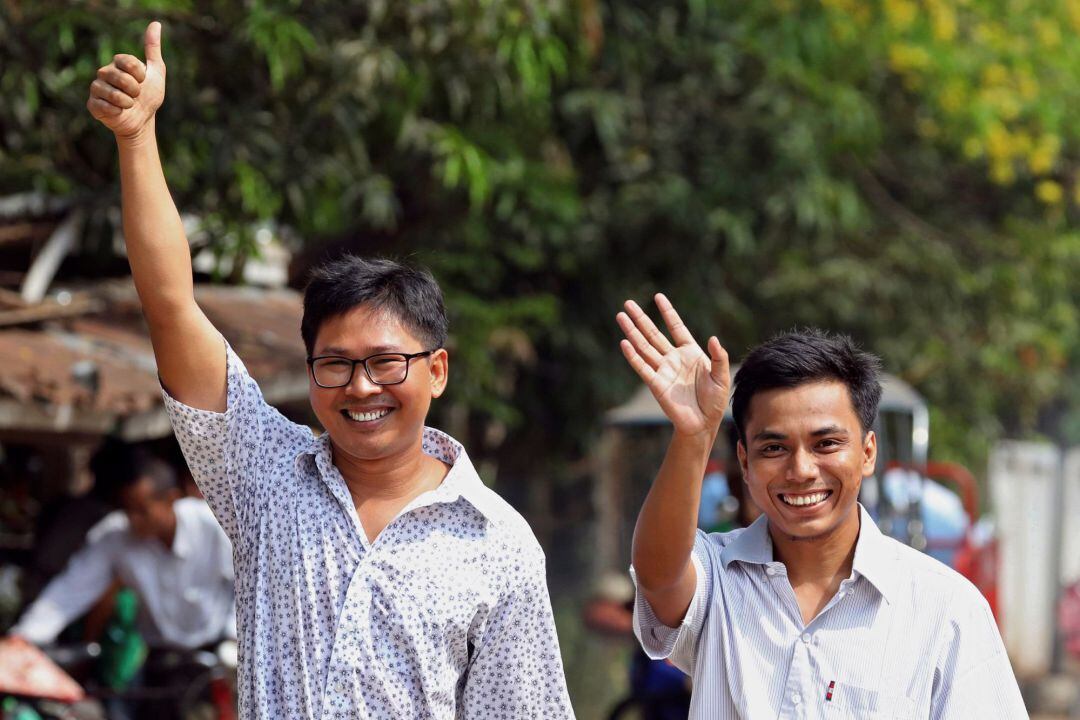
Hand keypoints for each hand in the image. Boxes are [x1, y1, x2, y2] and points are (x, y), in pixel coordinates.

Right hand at [87, 21, 165, 140]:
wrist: (143, 120)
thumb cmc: (149, 95)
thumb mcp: (156, 71)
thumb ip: (153, 49)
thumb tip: (156, 24)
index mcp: (118, 63)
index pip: (127, 61)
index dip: (140, 75)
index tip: (144, 81)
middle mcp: (104, 72)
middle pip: (118, 76)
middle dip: (134, 89)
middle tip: (137, 95)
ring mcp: (97, 88)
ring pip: (110, 92)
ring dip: (126, 101)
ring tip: (129, 104)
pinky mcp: (92, 104)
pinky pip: (102, 105)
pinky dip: (116, 111)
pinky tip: (119, 112)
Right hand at [617, 293, 729, 436]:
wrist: (703, 423)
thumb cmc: (715, 400)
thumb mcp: (722, 376)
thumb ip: (719, 357)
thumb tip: (713, 338)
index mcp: (690, 353)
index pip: (676, 327)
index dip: (668, 312)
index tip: (658, 297)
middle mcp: (673, 358)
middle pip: (653, 334)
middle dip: (641, 318)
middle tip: (628, 303)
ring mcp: (663, 370)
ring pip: (644, 347)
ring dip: (632, 332)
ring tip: (620, 316)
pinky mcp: (656, 384)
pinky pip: (642, 367)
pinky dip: (633, 356)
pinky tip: (624, 343)